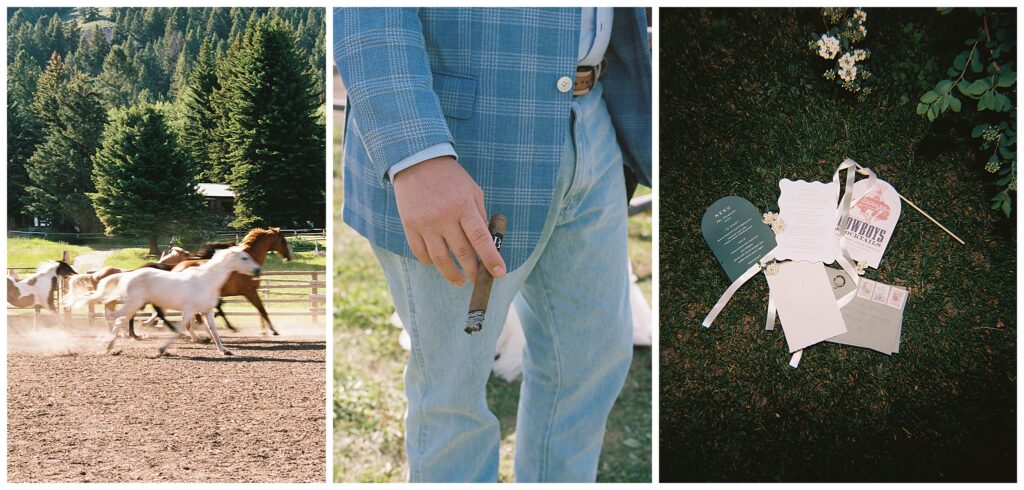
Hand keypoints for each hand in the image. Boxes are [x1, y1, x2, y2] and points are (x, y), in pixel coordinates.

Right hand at [392, 156, 506, 285]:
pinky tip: (439, 264)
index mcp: (464, 206)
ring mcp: (425, 223)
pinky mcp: (410, 226)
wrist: (417, 162)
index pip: (481, 239)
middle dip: (473, 272)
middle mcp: (444, 217)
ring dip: (452, 274)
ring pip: (440, 259)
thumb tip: (486, 244)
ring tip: (460, 281)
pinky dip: (431, 263)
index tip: (499, 274)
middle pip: (461, 253)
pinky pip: (421, 253)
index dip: (491, 259)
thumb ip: (480, 216)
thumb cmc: (450, 178)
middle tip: (478, 281)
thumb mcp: (472, 191)